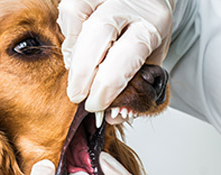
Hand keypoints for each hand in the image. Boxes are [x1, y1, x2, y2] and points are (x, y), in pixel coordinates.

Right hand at [57, 0, 174, 111]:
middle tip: (78, 96)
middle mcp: (130, 6)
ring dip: (73, 53)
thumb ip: (133, 90)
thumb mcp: (151, 64)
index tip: (96, 105)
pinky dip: (68, 35)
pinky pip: (70, 9)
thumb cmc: (148, 34)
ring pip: (79, 16)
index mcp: (152, 27)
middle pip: (99, 34)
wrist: (150, 3)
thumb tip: (112, 117)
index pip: (127, 57)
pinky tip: (75, 51)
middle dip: (84, 71)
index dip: (107, 85)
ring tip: (77, 75)